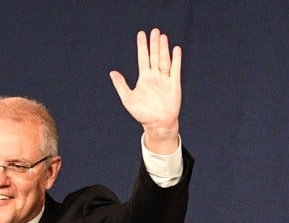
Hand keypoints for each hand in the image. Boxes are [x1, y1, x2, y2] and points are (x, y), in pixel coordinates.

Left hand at [110, 27, 181, 152]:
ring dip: (164, 48)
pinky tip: (176, 49)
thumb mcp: (128, 99)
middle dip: (154, 44)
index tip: (141, 34)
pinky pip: (175, 70)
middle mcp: (155, 77)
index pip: (143, 58)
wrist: (158, 124)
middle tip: (154, 31)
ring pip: (164, 60)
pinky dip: (176, 60)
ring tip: (163, 36)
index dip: (142, 46)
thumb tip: (112, 72)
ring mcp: (165, 80)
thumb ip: (121, 85)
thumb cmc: (143, 114)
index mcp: (144, 79)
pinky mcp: (174, 85)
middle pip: (154, 56)